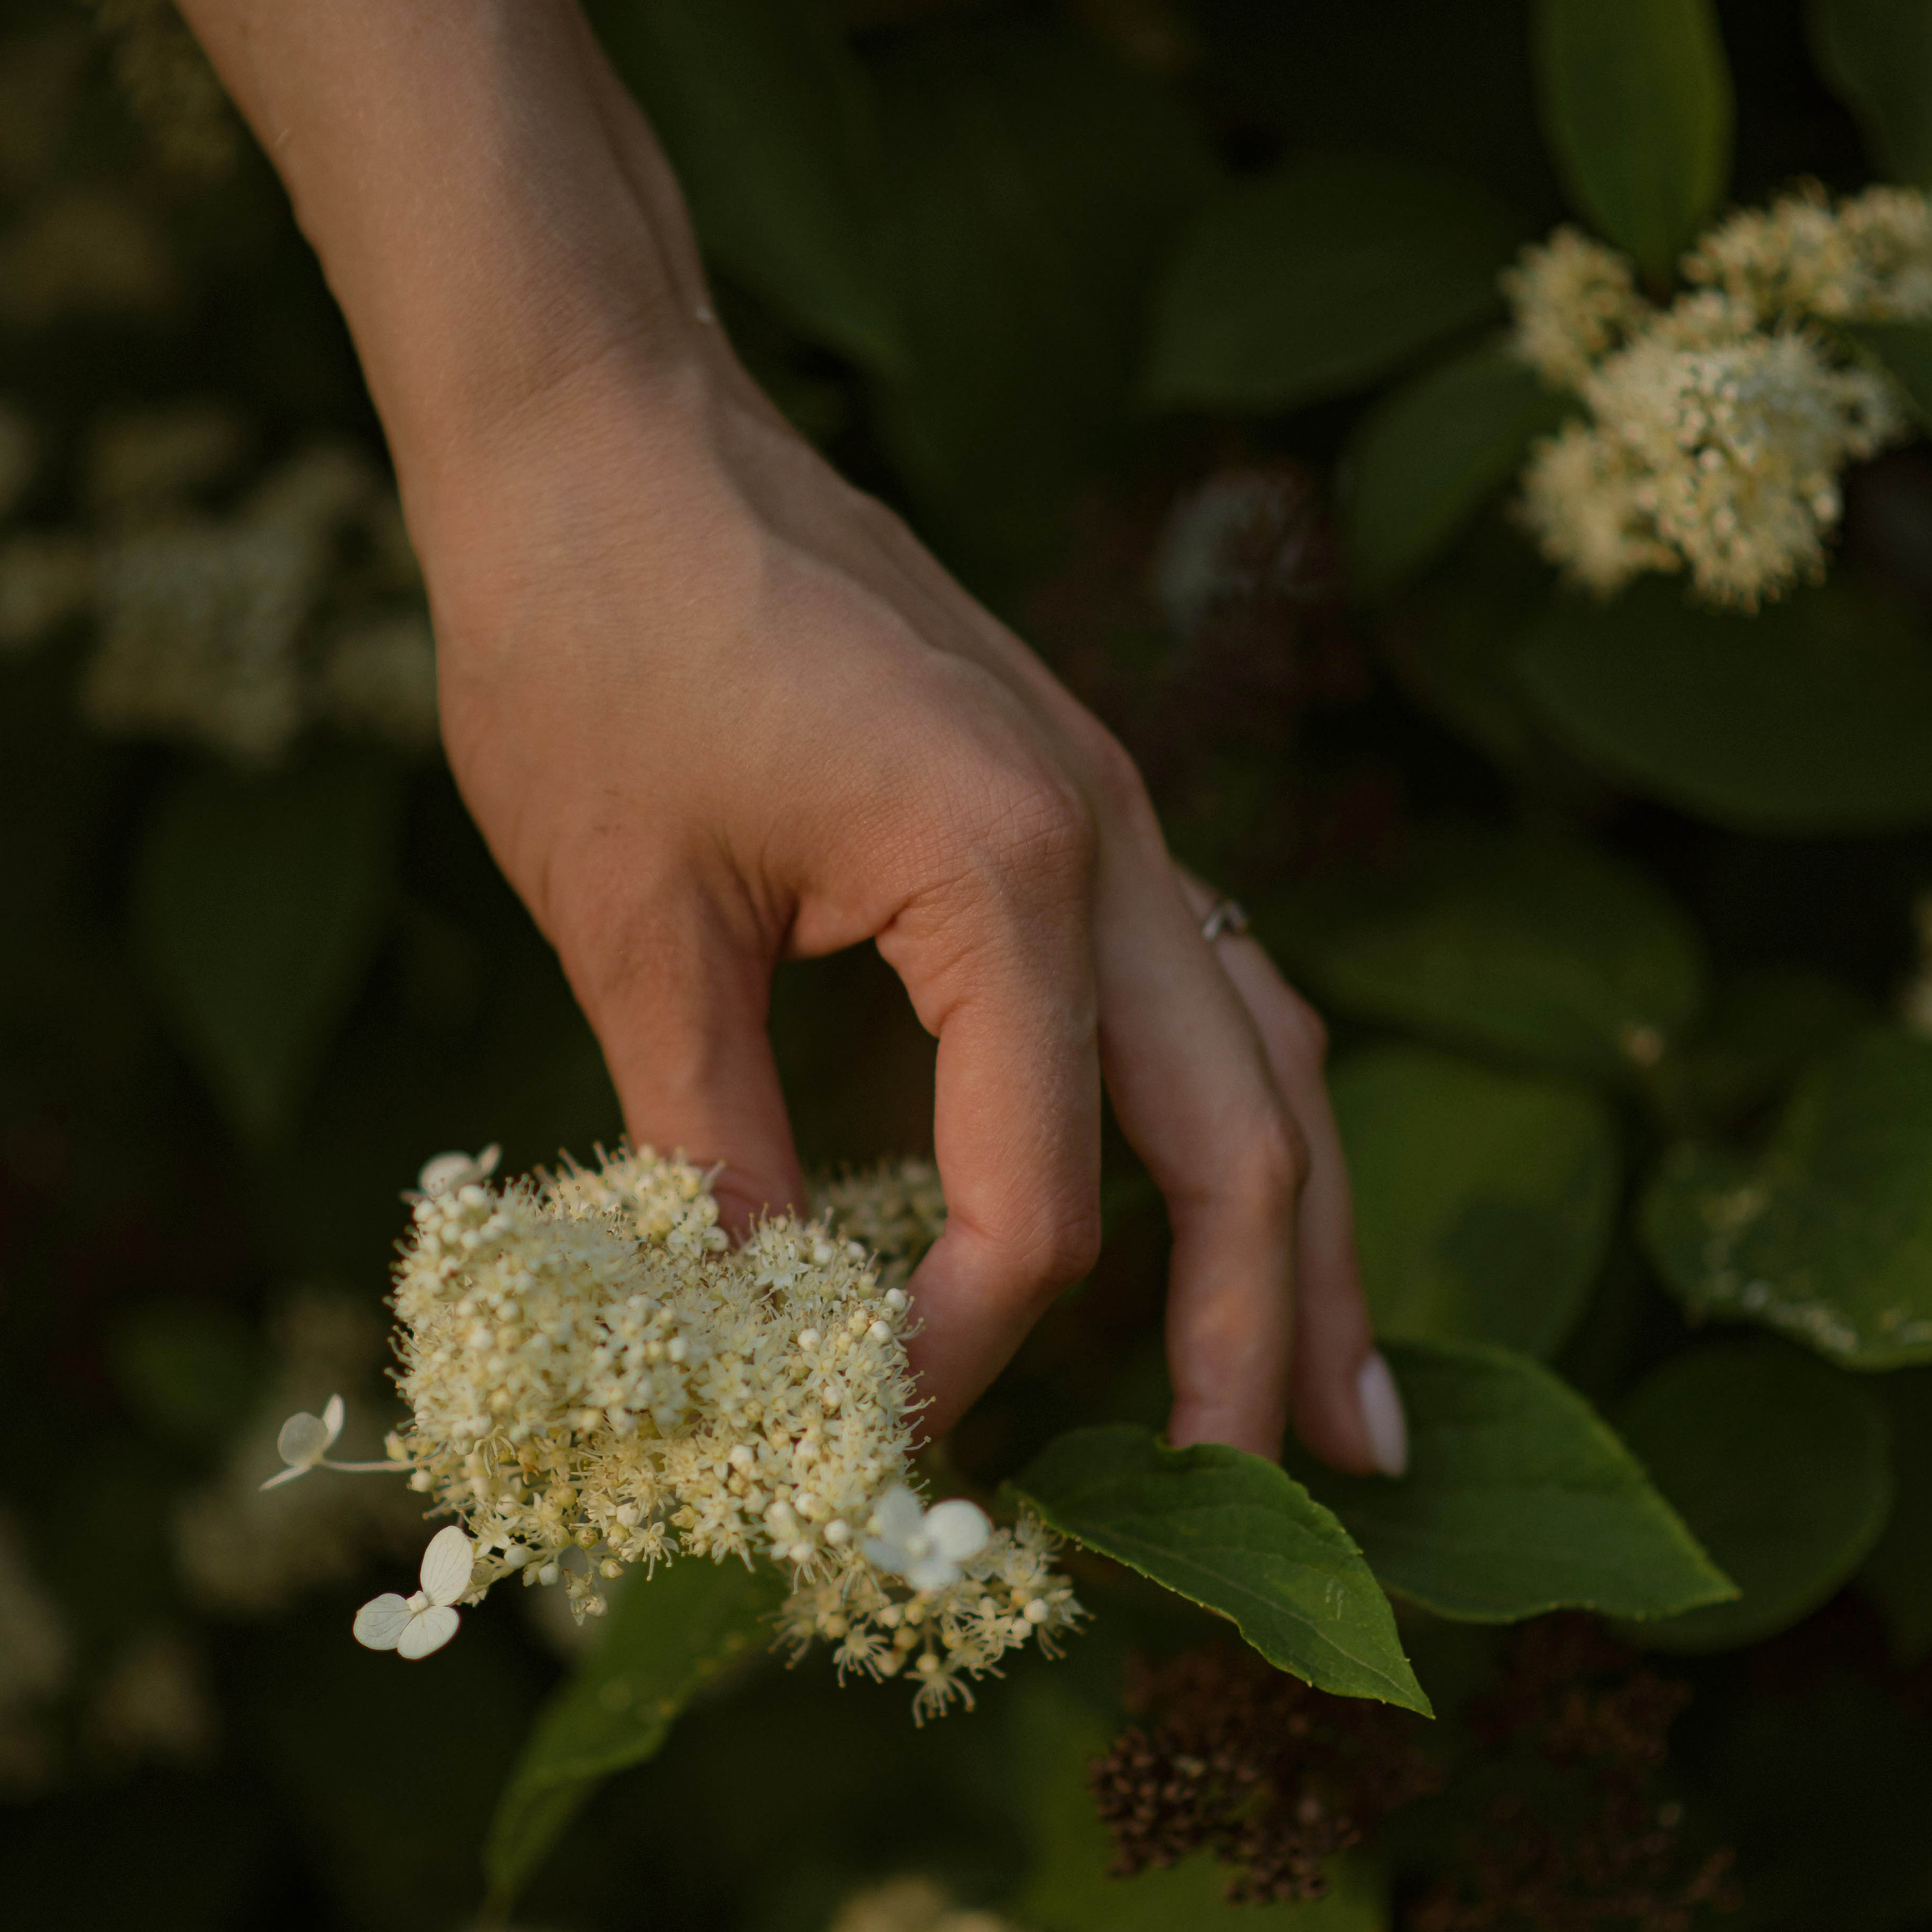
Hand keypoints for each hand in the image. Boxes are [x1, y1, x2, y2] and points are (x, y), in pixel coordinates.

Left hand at [407, 317, 1404, 1475]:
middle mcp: (1110, 845)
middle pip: (1248, 1144)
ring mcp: (1116, 815)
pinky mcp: (1077, 803)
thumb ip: (708, 1141)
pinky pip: (1210, 993)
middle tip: (1276, 1511)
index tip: (881, 1441)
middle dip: (1264, 1342)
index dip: (968, 1349)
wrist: (605, 421)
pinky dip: (1235, 1125)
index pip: (1039, 1197)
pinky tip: (1228, 1212)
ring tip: (1340, 1408)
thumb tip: (752, 1338)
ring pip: (1271, 1063)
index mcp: (1006, 872)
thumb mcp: (630, 918)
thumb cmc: (591, 641)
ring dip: (1306, 1239)